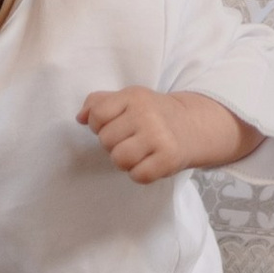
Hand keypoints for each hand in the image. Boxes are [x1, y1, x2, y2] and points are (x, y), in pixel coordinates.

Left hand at [79, 86, 257, 183]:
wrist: (192, 126)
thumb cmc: (151, 114)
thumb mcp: (127, 100)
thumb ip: (99, 103)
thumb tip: (80, 118)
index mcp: (134, 96)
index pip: (97, 115)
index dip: (98, 125)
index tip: (113, 125)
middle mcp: (147, 114)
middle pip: (106, 140)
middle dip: (114, 144)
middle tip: (131, 140)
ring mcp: (159, 137)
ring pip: (119, 159)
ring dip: (125, 161)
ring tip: (138, 153)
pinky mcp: (169, 159)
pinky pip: (138, 175)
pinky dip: (140, 173)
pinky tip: (149, 162)